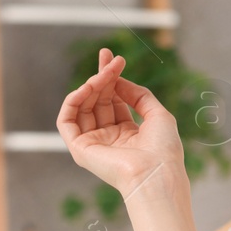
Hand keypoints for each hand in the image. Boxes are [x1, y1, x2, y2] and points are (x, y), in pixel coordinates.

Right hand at [55, 48, 184, 200]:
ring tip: (103, 74)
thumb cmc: (163, 150)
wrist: (156, 173)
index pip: (113, 100)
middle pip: (98, 100)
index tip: (114, 57)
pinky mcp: (80, 149)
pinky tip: (86, 88)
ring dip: (91, 86)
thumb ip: (139, 95)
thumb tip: (118, 81)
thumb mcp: (158, 114)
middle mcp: (109, 138)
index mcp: (127, 134)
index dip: (112, 78)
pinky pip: (67, 121)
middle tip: (108, 56)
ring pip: (83, 106)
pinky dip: (72, 101)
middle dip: (101, 76)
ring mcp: (94, 144)